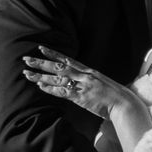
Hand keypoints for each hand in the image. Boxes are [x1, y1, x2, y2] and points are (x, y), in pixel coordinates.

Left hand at [22, 47, 138, 120]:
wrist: (125, 104)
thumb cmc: (115, 96)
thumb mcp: (101, 83)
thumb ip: (89, 80)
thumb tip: (79, 80)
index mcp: (89, 71)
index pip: (67, 59)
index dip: (53, 53)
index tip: (41, 48)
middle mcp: (84, 76)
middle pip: (58, 67)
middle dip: (41, 62)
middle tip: (26, 59)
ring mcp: (82, 86)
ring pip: (57, 79)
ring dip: (41, 76)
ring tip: (27, 74)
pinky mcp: (82, 98)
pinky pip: (63, 92)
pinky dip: (51, 89)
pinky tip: (40, 87)